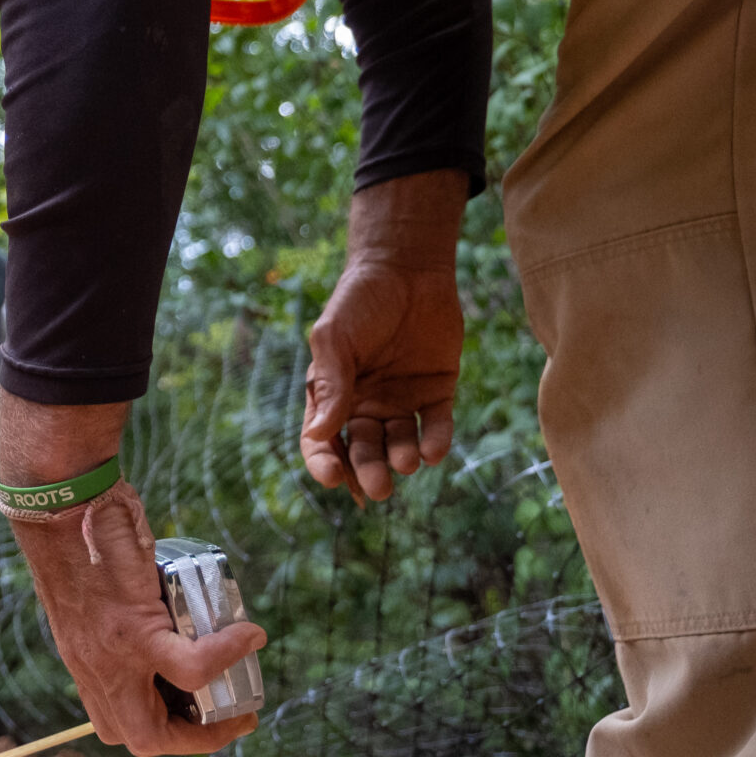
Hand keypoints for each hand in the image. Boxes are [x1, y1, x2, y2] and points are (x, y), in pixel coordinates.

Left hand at [0, 392, 263, 756]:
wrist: (59, 503)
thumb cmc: (81, 534)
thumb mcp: (92, 593)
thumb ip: (116, 615)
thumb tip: (166, 612)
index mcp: (87, 663)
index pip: (117, 724)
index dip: (160, 729)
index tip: (196, 710)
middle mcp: (95, 669)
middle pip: (139, 739)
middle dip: (191, 742)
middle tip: (230, 718)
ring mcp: (112, 655)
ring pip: (159, 727)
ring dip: (211, 724)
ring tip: (245, 700)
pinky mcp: (133, 627)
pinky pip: (191, 664)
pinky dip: (226, 656)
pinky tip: (250, 636)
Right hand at [301, 171, 467, 500]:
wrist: (407, 269)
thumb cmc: (359, 300)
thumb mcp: (334, 339)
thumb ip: (329, 384)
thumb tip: (319, 434)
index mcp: (332, 395)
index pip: (322, 441)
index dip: (324, 463)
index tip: (332, 478)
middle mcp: (366, 404)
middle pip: (364, 451)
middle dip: (369, 471)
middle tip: (378, 487)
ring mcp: (402, 400)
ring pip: (400, 445)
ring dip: (402, 459)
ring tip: (406, 461)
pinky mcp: (437, 392)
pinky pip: (437, 426)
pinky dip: (436, 442)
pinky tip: (433, 452)